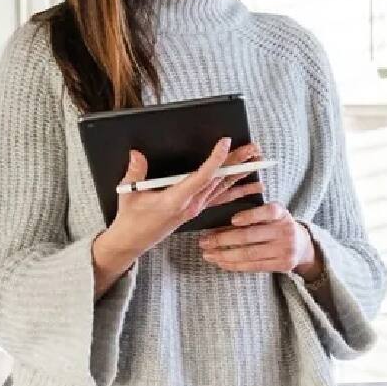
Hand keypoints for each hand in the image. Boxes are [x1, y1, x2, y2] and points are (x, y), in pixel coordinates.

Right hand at [101, 138, 264, 264]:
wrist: (133, 242)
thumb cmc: (131, 219)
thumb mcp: (129, 194)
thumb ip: (134, 173)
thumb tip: (137, 154)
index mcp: (175, 200)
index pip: (201, 177)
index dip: (215, 160)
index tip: (225, 143)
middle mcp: (190, 205)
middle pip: (218, 180)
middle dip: (236, 162)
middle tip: (253, 148)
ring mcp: (195, 208)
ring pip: (222, 188)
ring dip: (240, 173)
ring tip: (257, 161)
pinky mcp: (196, 210)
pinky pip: (220, 198)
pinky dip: (237, 190)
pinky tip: (251, 185)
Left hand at [198, 199, 320, 279]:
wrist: (302, 245)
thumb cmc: (277, 226)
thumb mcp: (271, 215)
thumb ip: (251, 215)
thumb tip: (217, 223)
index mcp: (281, 213)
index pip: (267, 212)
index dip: (250, 216)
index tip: (233, 220)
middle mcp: (285, 230)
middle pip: (250, 236)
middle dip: (223, 239)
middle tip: (204, 241)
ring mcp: (285, 250)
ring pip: (249, 254)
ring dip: (224, 255)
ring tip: (208, 254)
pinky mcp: (282, 265)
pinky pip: (253, 266)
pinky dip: (234, 265)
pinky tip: (221, 262)